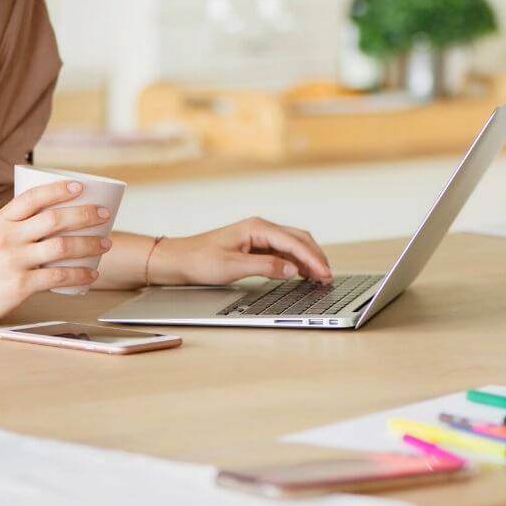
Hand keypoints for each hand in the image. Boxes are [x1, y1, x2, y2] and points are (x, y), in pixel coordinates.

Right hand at [0, 181, 111, 324]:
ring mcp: (13, 260)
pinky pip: (57, 276)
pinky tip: (91, 273)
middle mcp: (8, 237)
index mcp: (2, 220)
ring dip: (89, 244)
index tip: (81, 186)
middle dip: (85, 215)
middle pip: (54, 219)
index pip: (33, 197)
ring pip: (61, 246)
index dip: (58, 189)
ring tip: (105, 243)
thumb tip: (60, 214)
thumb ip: (20, 223)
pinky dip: (79, 274)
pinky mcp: (19, 284)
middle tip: (105, 214)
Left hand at [152, 217, 332, 285]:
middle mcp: (260, 228)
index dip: (312, 258)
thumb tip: (292, 269)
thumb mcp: (232, 266)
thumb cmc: (199, 260)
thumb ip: (265, 266)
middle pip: (299, 239)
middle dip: (316, 257)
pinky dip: (296, 262)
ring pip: (293, 245)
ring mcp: (258, 237)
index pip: (294, 242)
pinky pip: (283, 252)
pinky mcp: (255, 247)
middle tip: (328, 276)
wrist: (177, 260)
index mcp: (257, 227)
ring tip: (320, 277)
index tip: (324, 273)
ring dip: (308, 259)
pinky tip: (302, 273)